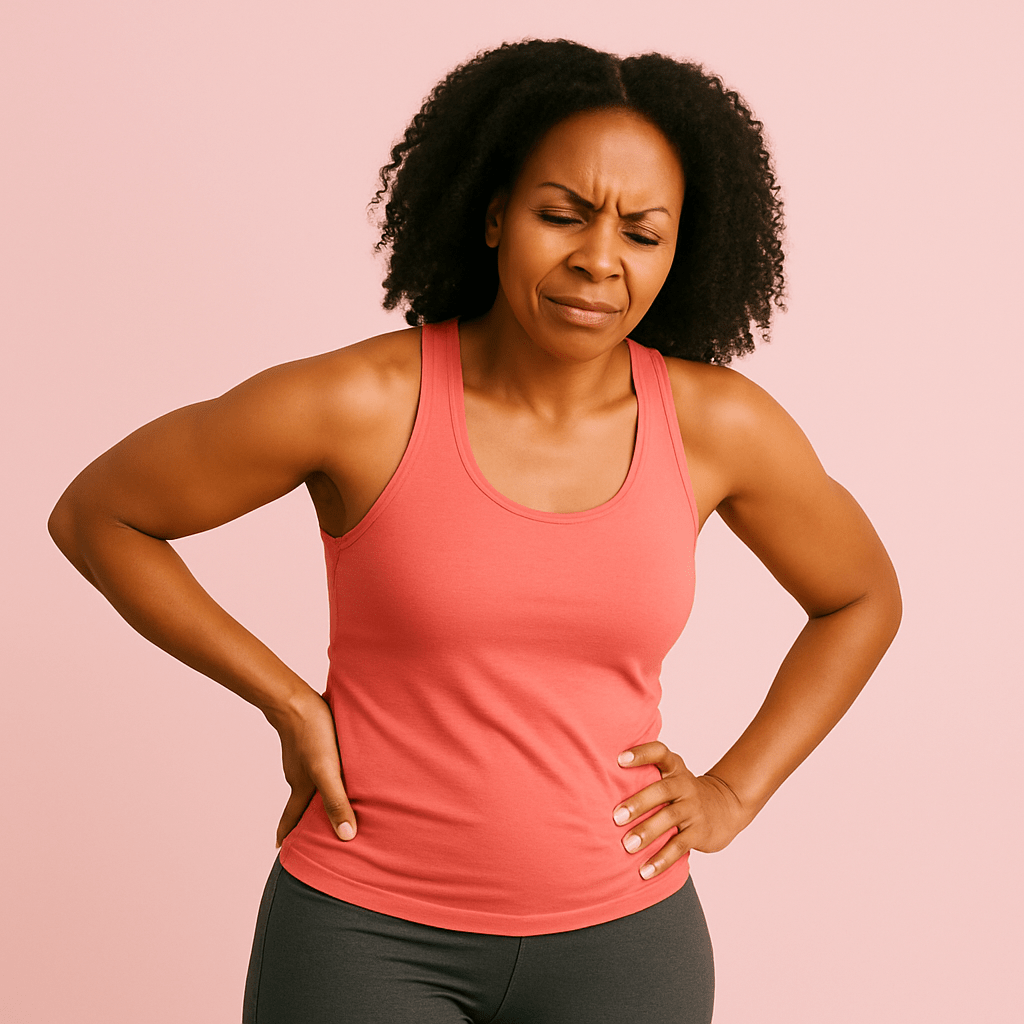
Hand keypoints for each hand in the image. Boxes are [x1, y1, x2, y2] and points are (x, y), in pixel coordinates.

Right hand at [266, 687, 357, 847]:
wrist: (295, 699)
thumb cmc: (312, 734)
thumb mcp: (327, 771)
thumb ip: (336, 801)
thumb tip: (346, 836)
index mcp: (301, 787)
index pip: (291, 819)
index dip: (287, 835)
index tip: (281, 850)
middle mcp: (299, 775)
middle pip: (300, 803)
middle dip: (304, 819)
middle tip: (309, 831)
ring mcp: (302, 758)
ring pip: (309, 783)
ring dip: (316, 794)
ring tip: (330, 801)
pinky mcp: (309, 742)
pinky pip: (315, 764)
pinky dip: (323, 773)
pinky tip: (335, 767)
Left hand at [613, 741, 747, 879]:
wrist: (725, 807)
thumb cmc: (682, 791)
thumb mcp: (670, 775)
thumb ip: (645, 772)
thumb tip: (598, 779)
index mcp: (674, 767)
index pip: (660, 753)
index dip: (641, 754)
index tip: (619, 759)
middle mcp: (684, 785)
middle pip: (662, 790)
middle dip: (638, 803)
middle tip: (616, 817)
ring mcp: (693, 808)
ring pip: (669, 818)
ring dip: (647, 833)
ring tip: (627, 846)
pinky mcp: (699, 832)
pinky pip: (679, 846)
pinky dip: (661, 859)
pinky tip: (644, 871)